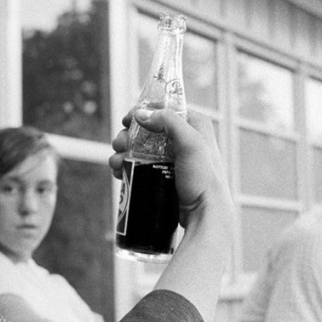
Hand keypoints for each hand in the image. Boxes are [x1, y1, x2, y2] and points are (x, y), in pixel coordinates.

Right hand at [108, 108, 230, 226]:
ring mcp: (172, 157)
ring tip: (117, 162)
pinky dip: (127, 165)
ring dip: (123, 151)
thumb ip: (169, 122)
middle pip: (148, 127)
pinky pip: (140, 164)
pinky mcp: (163, 173)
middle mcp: (184, 138)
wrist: (204, 213)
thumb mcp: (191, 144)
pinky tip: (119, 171)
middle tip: (119, 144)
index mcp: (195, 124)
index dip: (144, 111)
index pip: (164, 108)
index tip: (128, 119)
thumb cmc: (204, 179)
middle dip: (128, 135)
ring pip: (140, 146)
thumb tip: (141, 115)